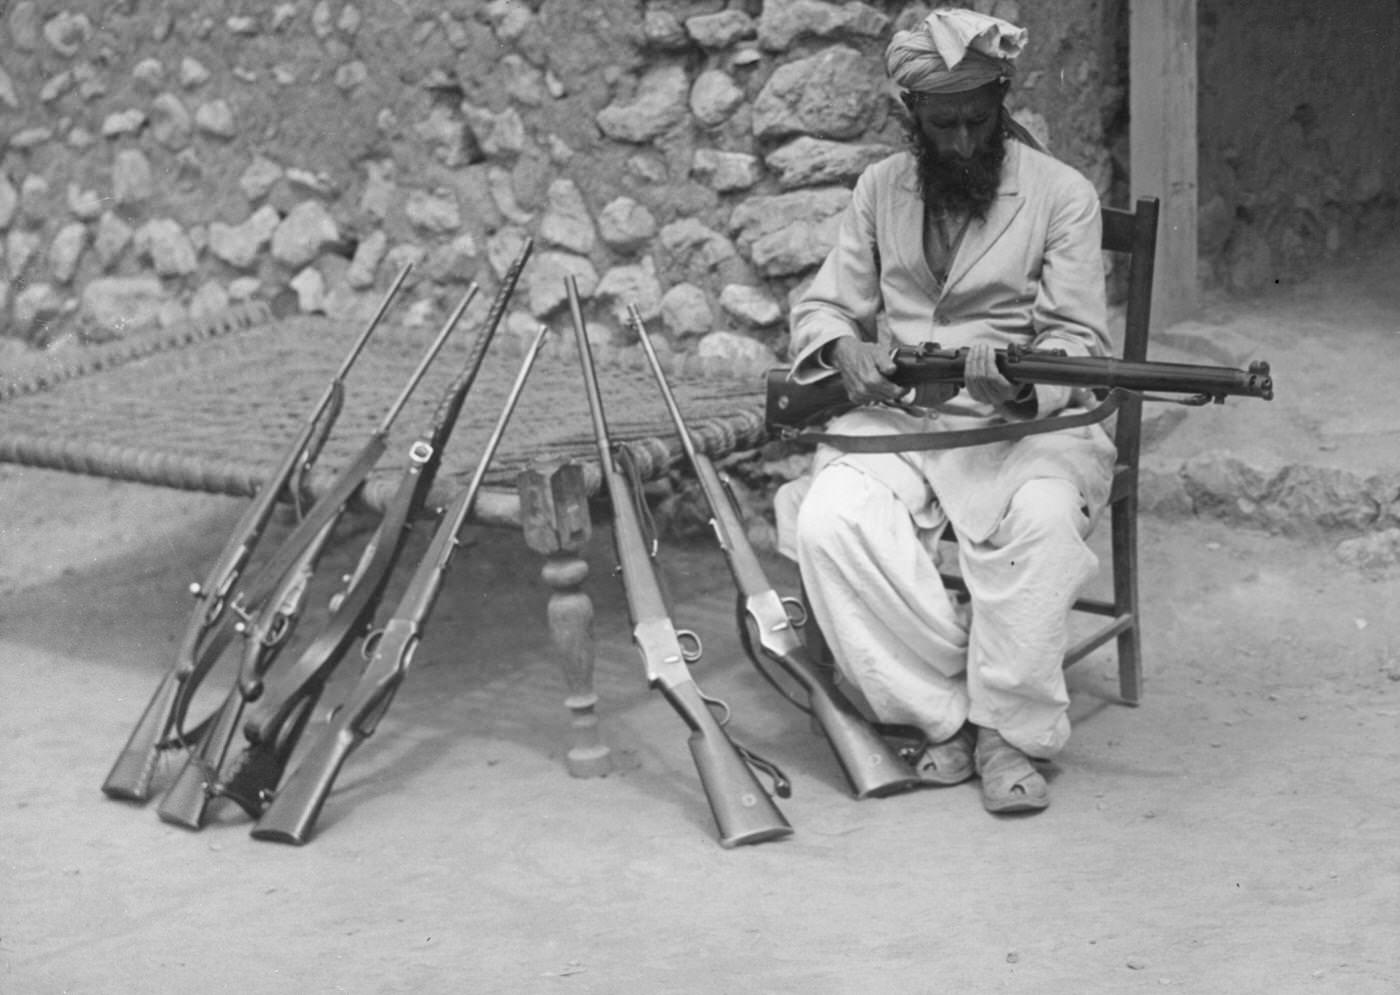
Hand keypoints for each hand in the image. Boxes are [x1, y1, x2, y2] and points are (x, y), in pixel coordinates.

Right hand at [828, 339, 958, 407]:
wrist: (845, 355)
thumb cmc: (863, 353)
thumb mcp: (878, 351)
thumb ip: (886, 361)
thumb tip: (892, 369)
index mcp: (872, 380)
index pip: (894, 392)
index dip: (903, 390)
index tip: (907, 387)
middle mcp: (864, 389)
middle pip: (887, 396)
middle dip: (894, 392)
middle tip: (899, 386)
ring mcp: (858, 394)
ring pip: (879, 399)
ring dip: (884, 394)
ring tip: (886, 384)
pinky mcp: (854, 397)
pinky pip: (869, 401)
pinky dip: (874, 395)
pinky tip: (875, 387)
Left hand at [962, 341, 1028, 408]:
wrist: (1010, 395)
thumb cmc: (1017, 380)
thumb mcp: (1022, 371)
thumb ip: (1017, 360)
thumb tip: (1012, 346)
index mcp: (1007, 393)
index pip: (992, 377)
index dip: (989, 361)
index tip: (990, 349)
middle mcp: (994, 398)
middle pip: (981, 376)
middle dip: (980, 358)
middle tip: (982, 345)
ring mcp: (983, 398)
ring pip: (972, 377)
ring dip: (973, 360)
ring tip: (976, 347)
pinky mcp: (974, 395)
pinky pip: (967, 379)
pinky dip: (968, 365)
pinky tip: (971, 355)